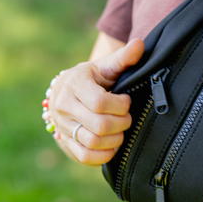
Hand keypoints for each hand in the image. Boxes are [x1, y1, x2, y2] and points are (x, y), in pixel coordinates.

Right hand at [49, 38, 144, 164]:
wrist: (65, 92)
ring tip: (121, 130)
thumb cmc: (92, 78)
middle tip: (127, 118)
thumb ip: (123, 58)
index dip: (121, 105)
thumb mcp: (104, 66)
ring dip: (115, 139)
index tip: (126, 101)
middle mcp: (63, 106)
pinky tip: (113, 144)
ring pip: (93, 142)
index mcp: (74, 84)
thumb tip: (140, 44)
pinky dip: (104, 155)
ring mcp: (62, 126)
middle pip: (99, 125)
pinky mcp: (64, 142)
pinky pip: (85, 156)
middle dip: (121, 123)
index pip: (100, 102)